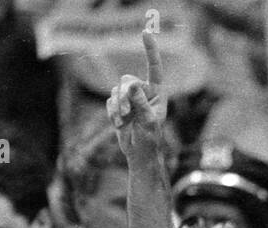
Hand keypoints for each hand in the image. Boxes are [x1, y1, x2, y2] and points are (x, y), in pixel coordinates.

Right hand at [107, 32, 166, 159]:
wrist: (139, 154)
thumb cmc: (150, 139)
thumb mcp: (148, 121)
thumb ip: (140, 103)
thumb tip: (132, 85)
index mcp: (157, 93)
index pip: (154, 68)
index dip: (150, 50)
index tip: (145, 32)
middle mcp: (144, 92)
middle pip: (126, 80)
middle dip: (123, 96)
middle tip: (126, 112)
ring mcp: (130, 99)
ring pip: (116, 90)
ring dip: (117, 107)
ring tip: (123, 122)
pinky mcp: (119, 107)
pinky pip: (110, 101)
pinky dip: (112, 113)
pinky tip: (119, 124)